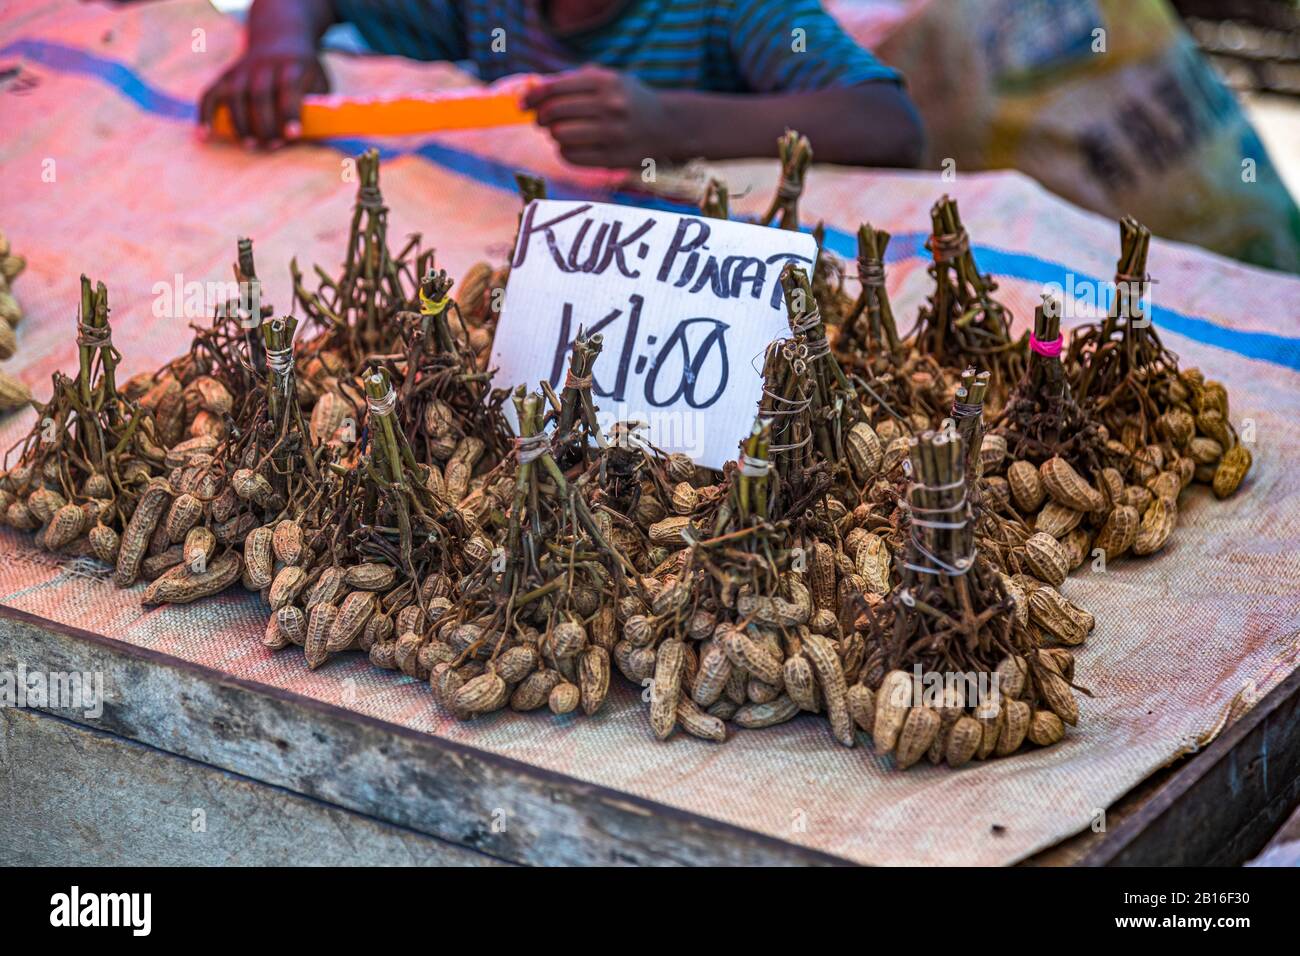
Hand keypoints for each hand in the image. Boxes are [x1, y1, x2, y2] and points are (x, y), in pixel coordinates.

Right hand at [198, 44, 328, 147]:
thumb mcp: (319, 81)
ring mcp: (241, 70)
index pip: (288, 88)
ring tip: (249, 145)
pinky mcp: (226, 76)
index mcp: (291, 66)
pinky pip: (210, 94)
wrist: (281, 36)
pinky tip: (205, 136)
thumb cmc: (304, 71)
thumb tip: (312, 141)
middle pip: (259, 95)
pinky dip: (206, 115)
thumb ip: (317, 106)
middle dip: (264, 123)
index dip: (289, 112)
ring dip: (239, 122)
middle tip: (271, 146)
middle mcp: (263, 66)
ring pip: (234, 95)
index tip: (292, 134)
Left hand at [523, 66, 671, 167]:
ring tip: (561, 132)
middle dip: (541, 118)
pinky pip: (571, 156)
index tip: (523, 104)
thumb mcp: (608, 79)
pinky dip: (564, 151)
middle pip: (553, 113)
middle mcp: (610, 106)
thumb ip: (573, 81)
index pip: (554, 88)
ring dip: (554, 135)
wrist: (667, 125)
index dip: (532, 97)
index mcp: (605, 82)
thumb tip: (532, 91)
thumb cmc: (627, 99)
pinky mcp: (613, 159)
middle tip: (543, 120)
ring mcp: (613, 134)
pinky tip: (571, 146)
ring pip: (559, 136)